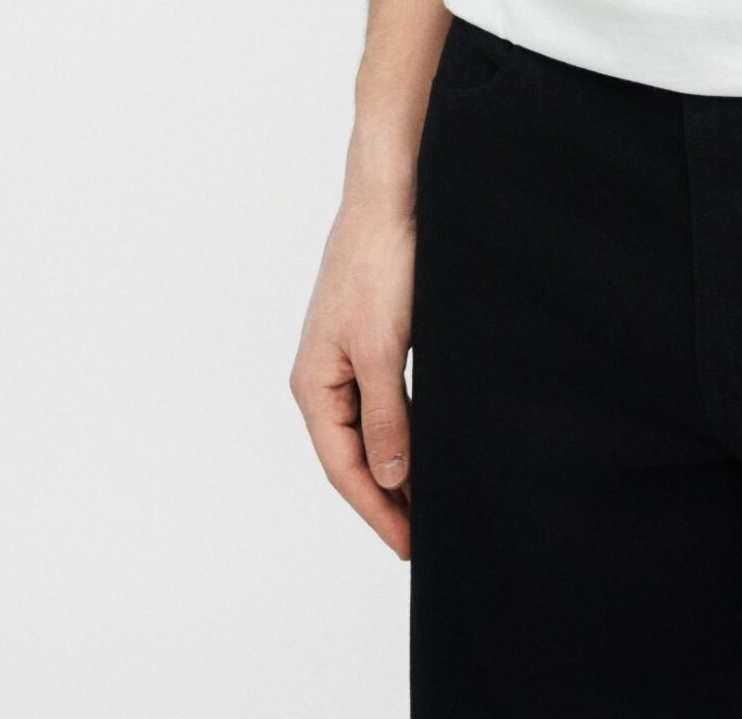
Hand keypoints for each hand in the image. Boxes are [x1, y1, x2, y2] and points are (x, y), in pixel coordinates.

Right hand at [290, 190, 416, 557]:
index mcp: (313, 384)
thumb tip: (389, 477)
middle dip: (386, 498)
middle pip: (353, 455)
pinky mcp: (372, 338)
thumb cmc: (379, 264)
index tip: (409, 546)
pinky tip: (426, 445)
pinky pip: (384, 400)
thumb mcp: (383, 348)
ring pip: (371, 428)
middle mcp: (324, 376)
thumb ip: (386, 415)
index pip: (343, 468)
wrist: (392, 195)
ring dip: (397, 466)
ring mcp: (346, 357)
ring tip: (428, 504)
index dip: (377, 511)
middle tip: (423, 538)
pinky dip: (404, 428)